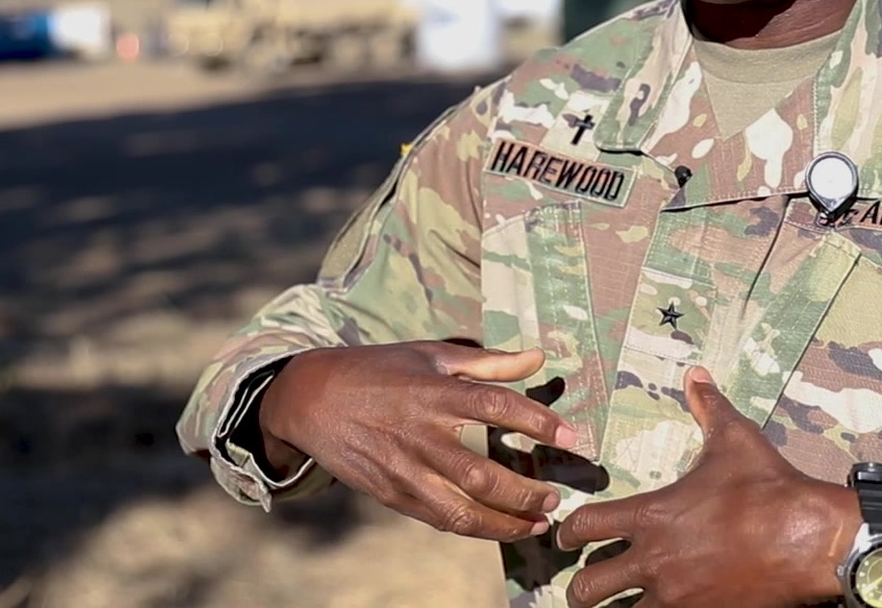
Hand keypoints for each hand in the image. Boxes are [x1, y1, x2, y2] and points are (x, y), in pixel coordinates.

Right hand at [257, 341, 577, 541]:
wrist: (310, 399)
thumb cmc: (378, 370)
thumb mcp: (430, 354)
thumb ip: (487, 361)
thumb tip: (539, 355)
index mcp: (434, 390)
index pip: (496, 406)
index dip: (537, 422)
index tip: (571, 438)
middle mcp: (421, 433)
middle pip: (483, 472)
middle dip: (527, 490)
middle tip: (556, 494)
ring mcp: (404, 468)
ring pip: (462, 508)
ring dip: (506, 521)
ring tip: (539, 521)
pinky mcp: (391, 493)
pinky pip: (439, 519)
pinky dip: (475, 527)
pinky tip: (501, 526)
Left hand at [556, 367, 859, 607]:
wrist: (811, 539)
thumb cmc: (769, 487)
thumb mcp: (735, 439)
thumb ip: (708, 407)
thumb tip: (696, 374)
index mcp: (651, 516)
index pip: (585, 526)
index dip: (568, 532)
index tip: (567, 537)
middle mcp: (654, 561)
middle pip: (587, 588)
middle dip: (578, 590)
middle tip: (581, 589)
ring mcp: (676, 597)